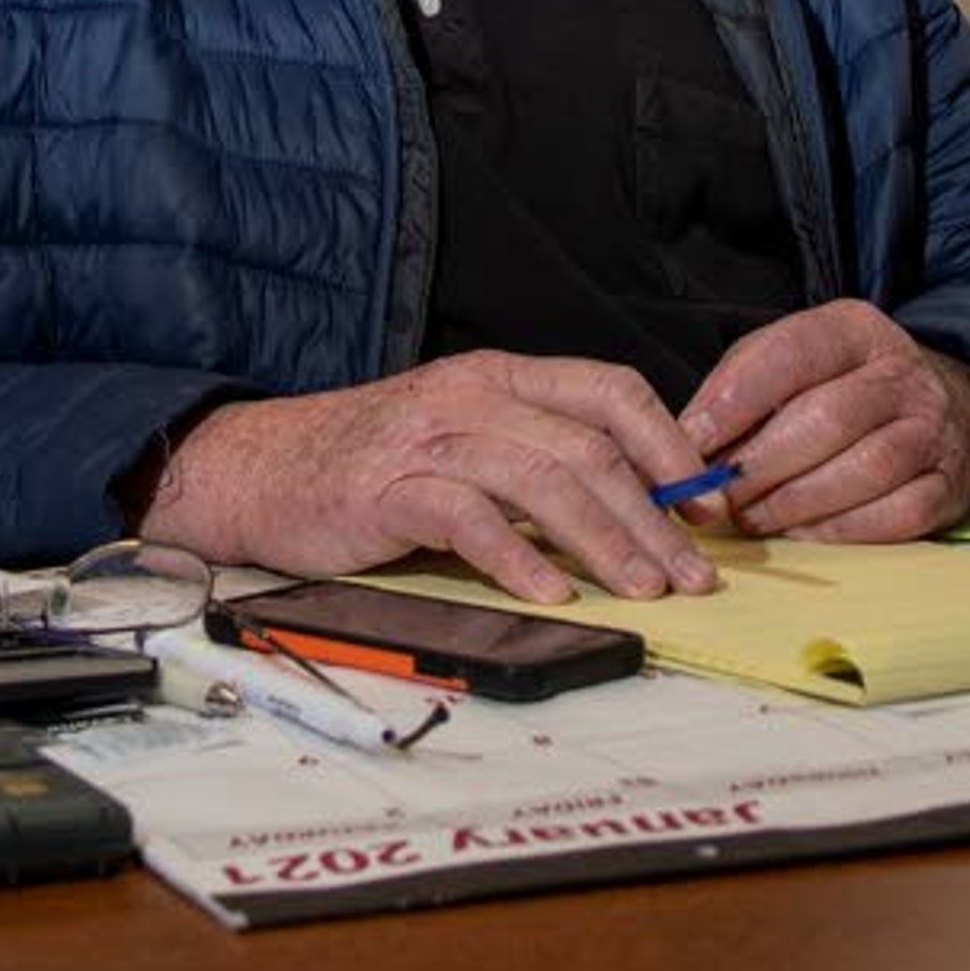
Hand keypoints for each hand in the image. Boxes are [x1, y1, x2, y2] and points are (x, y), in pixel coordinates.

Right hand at [134, 350, 719, 602]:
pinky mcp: (389, 488)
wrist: (258, 469)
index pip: (611, 390)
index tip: (712, 507)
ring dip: (605, 542)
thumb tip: (638, 506)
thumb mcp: (463, 436)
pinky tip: (551, 594)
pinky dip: (518, 559)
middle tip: (693, 575)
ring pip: (544, 479)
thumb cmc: (370, 462)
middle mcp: (471, 395)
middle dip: (654, 517)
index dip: (672, 447)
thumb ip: (537, 454)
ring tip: (644, 592)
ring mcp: (429, 438)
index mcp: (500, 376)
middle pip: (590, 447)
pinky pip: (470, 519)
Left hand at [677, 302, 969, 542]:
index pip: (793, 353)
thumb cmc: (839, 387)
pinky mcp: (949, 486)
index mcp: (855, 330)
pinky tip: (804, 533)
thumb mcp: (788, 361)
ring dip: (795, 502)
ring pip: (863, 470)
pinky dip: (842, 531)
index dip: (737, 400)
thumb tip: (687, 438)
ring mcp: (932, 431)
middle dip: (761, 463)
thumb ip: (737, 386)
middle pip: (826, 419)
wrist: (937, 411)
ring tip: (752, 516)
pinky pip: (897, 516)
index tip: (693, 438)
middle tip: (718, 494)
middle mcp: (902, 375)